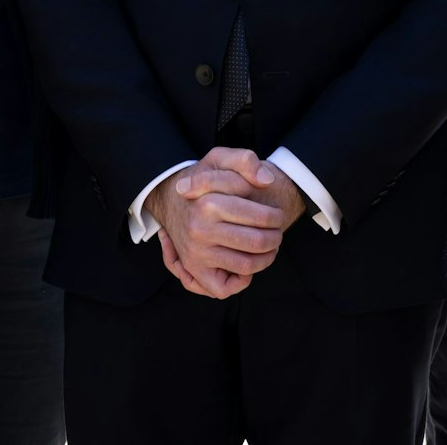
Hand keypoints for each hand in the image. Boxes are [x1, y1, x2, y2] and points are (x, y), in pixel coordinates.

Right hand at [143, 147, 285, 299]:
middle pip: (257, 243)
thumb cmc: (202, 180)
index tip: (277, 214)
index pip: (262, 217)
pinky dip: (240, 281)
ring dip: (266, 258)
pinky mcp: (194, 269)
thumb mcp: (219, 158)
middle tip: (277, 232)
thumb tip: (266, 180)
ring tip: (269, 247)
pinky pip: (223, 287)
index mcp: (208, 203)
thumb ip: (244, 160)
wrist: (169, 197)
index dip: (276, 217)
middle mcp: (199, 230)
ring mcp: (195, 253)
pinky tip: (247, 265)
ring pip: (246, 266)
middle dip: (275, 238)